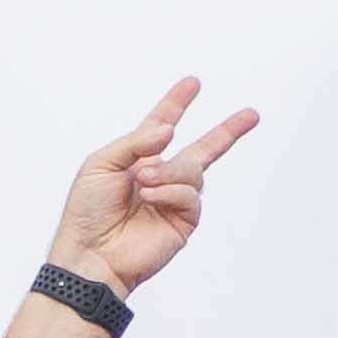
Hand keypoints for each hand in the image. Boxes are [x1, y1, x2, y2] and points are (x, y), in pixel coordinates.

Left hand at [51, 80, 261, 298]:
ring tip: (143, 183)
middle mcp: (160, 177)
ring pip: (193, 169)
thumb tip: (170, 131)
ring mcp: (173, 200)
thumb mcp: (101, 163)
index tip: (193, 83)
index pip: (162, 125)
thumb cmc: (87, 213)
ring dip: (168, 172)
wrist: (91, 254)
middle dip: (227, 132)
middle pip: (202, 149)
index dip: (177, 104)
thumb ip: (135, 141)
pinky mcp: (182, 222)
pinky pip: (190, 196)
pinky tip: (150, 198)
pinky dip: (170, 192)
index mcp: (138, 159)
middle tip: (251, 115)